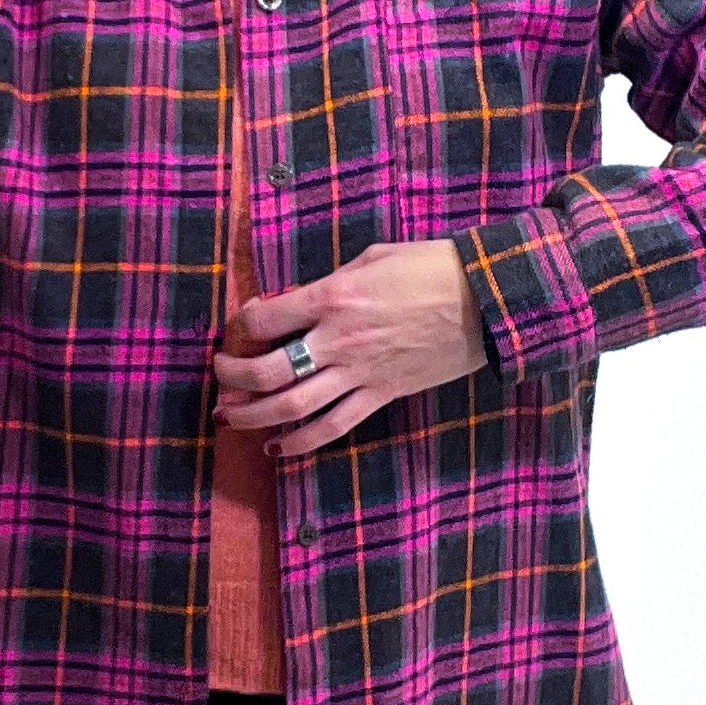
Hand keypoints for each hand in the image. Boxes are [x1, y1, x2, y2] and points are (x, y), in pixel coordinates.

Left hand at [212, 239, 490, 459]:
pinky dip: (301, 442)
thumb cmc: (430, 267)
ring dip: (254, 415)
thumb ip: (332, 280)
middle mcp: (340, 339)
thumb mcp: (373, 258)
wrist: (485, 300)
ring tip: (230, 416)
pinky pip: (334, 426)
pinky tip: (278, 447)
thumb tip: (302, 299)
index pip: (268, 317)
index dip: (245, 320)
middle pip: (269, 370)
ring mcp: (361, 372)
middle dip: (234, 375)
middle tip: (220, 374)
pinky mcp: (382, 395)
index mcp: (335, 296)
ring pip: (294, 405)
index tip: (243, 321)